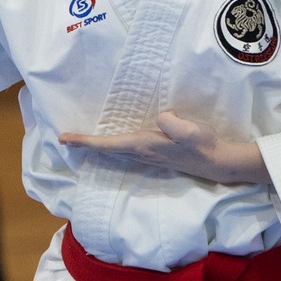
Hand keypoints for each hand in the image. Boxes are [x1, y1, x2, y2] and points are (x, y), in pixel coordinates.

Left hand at [60, 111, 267, 184]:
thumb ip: (172, 123)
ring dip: (96, 147)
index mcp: (144, 145)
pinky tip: (109, 146)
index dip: (86, 141)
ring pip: (114, 151)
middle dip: (85, 145)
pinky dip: (110, 147)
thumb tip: (161, 118)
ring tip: (79, 141)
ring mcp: (147, 156)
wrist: (217, 162)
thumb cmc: (203, 145)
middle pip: (106, 149)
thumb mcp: (190, 130)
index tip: (66, 139)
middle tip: (64, 139)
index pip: (108, 144)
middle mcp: (141, 153)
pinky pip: (124, 151)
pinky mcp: (154, 154)